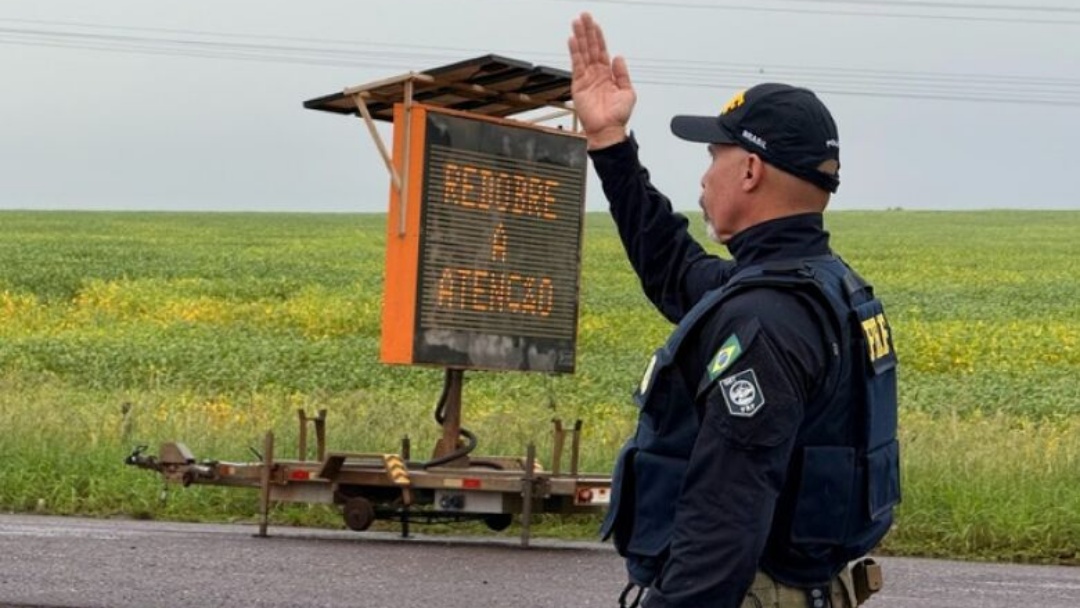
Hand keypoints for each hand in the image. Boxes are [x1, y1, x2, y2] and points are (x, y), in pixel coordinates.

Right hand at [568, 13, 635, 149]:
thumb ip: (622, 74)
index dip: (599, 37)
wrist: (608, 130)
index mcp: (608, 75)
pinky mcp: (579, 85)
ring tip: (576, 24)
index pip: (602, 51)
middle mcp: (596, 74)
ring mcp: (587, 78)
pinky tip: (573, 41)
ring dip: (580, 38)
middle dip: (587, 32)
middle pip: (591, 48)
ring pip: (583, 53)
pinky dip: (574, 53)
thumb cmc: (618, 116)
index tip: (595, 24)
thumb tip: (618, 58)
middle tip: (583, 17)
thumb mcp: (628, 92)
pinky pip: (576, 65)